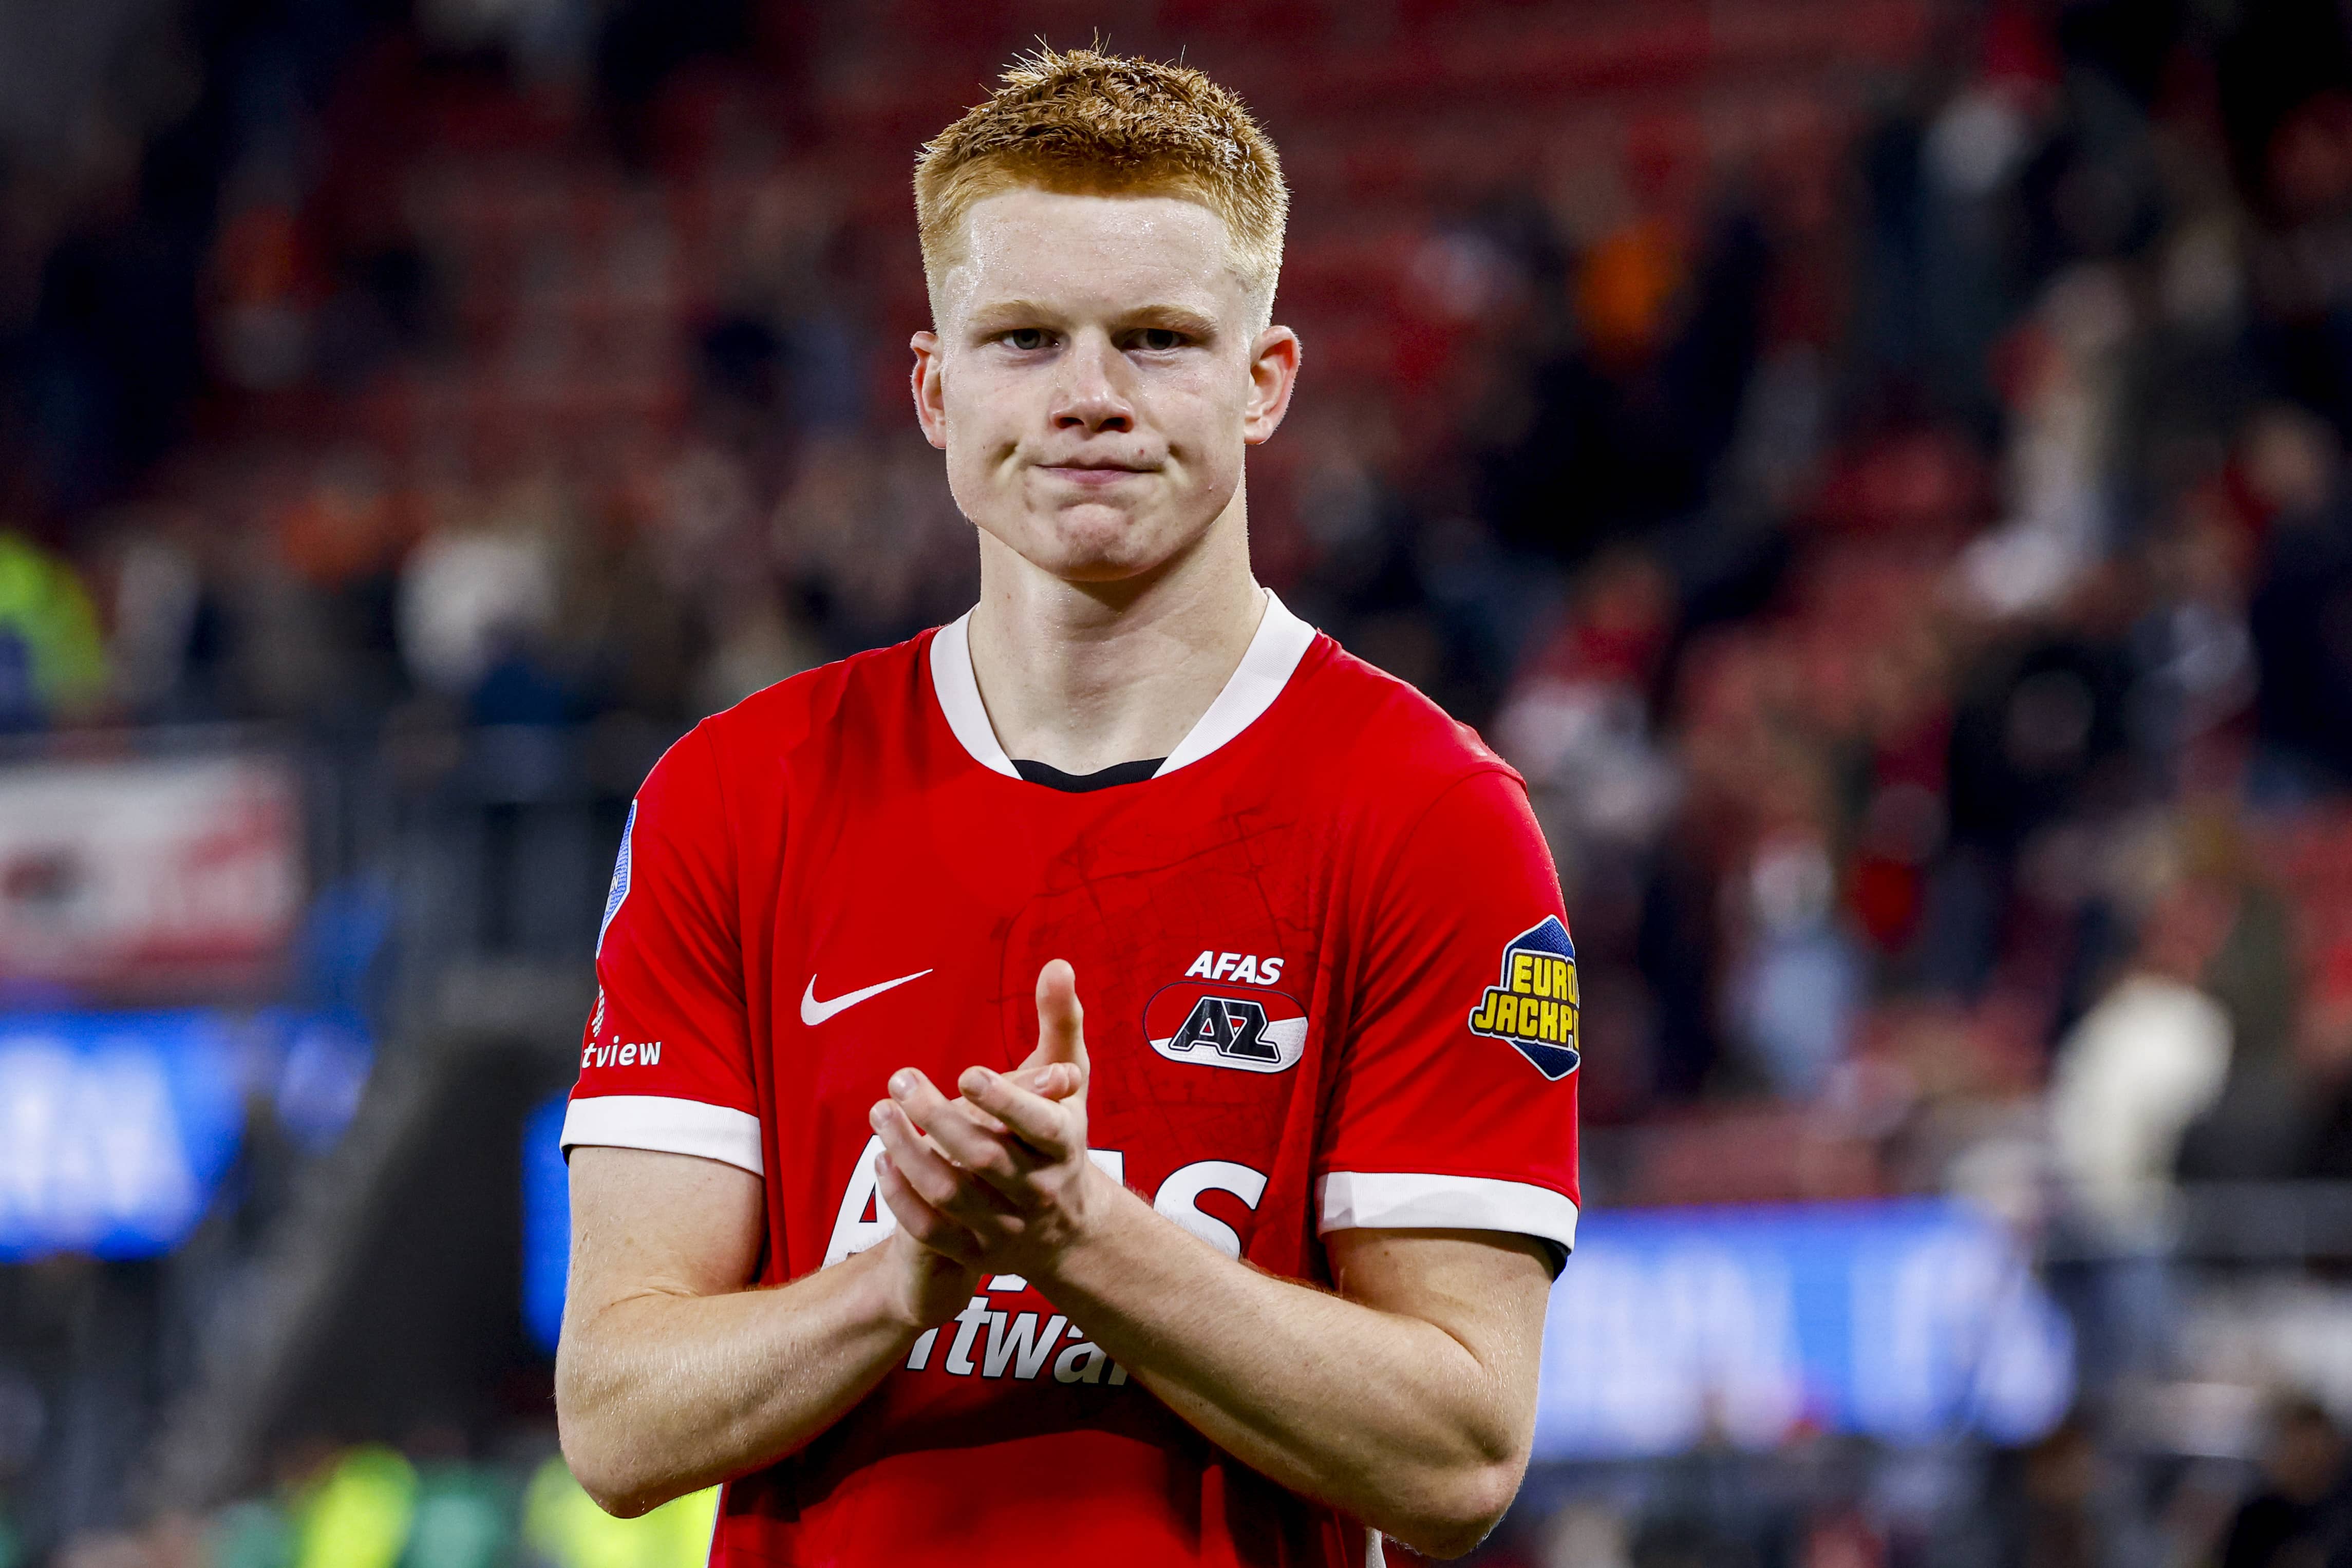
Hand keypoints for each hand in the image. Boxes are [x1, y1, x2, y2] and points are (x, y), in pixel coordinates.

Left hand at [869, 960, 1105, 1277]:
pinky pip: (931, 1231)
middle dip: (938, 1117)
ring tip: (880, 1113)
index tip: (966, 1072)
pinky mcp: (975, 1253)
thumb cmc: (1058, 1136)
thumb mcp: (1071, 1081)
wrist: (1067, 1229)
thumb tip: (1057, 964)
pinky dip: (902, 1198)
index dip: (1004, 1100)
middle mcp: (1039, 1190)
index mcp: (1063, 1144)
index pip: (1039, 1126)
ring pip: (951, 1194)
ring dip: (909, 1152)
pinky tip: (882, 1161)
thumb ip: (1061, 1021)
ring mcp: (1006, 1226)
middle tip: (900, 1079)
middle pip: (984, 1157)